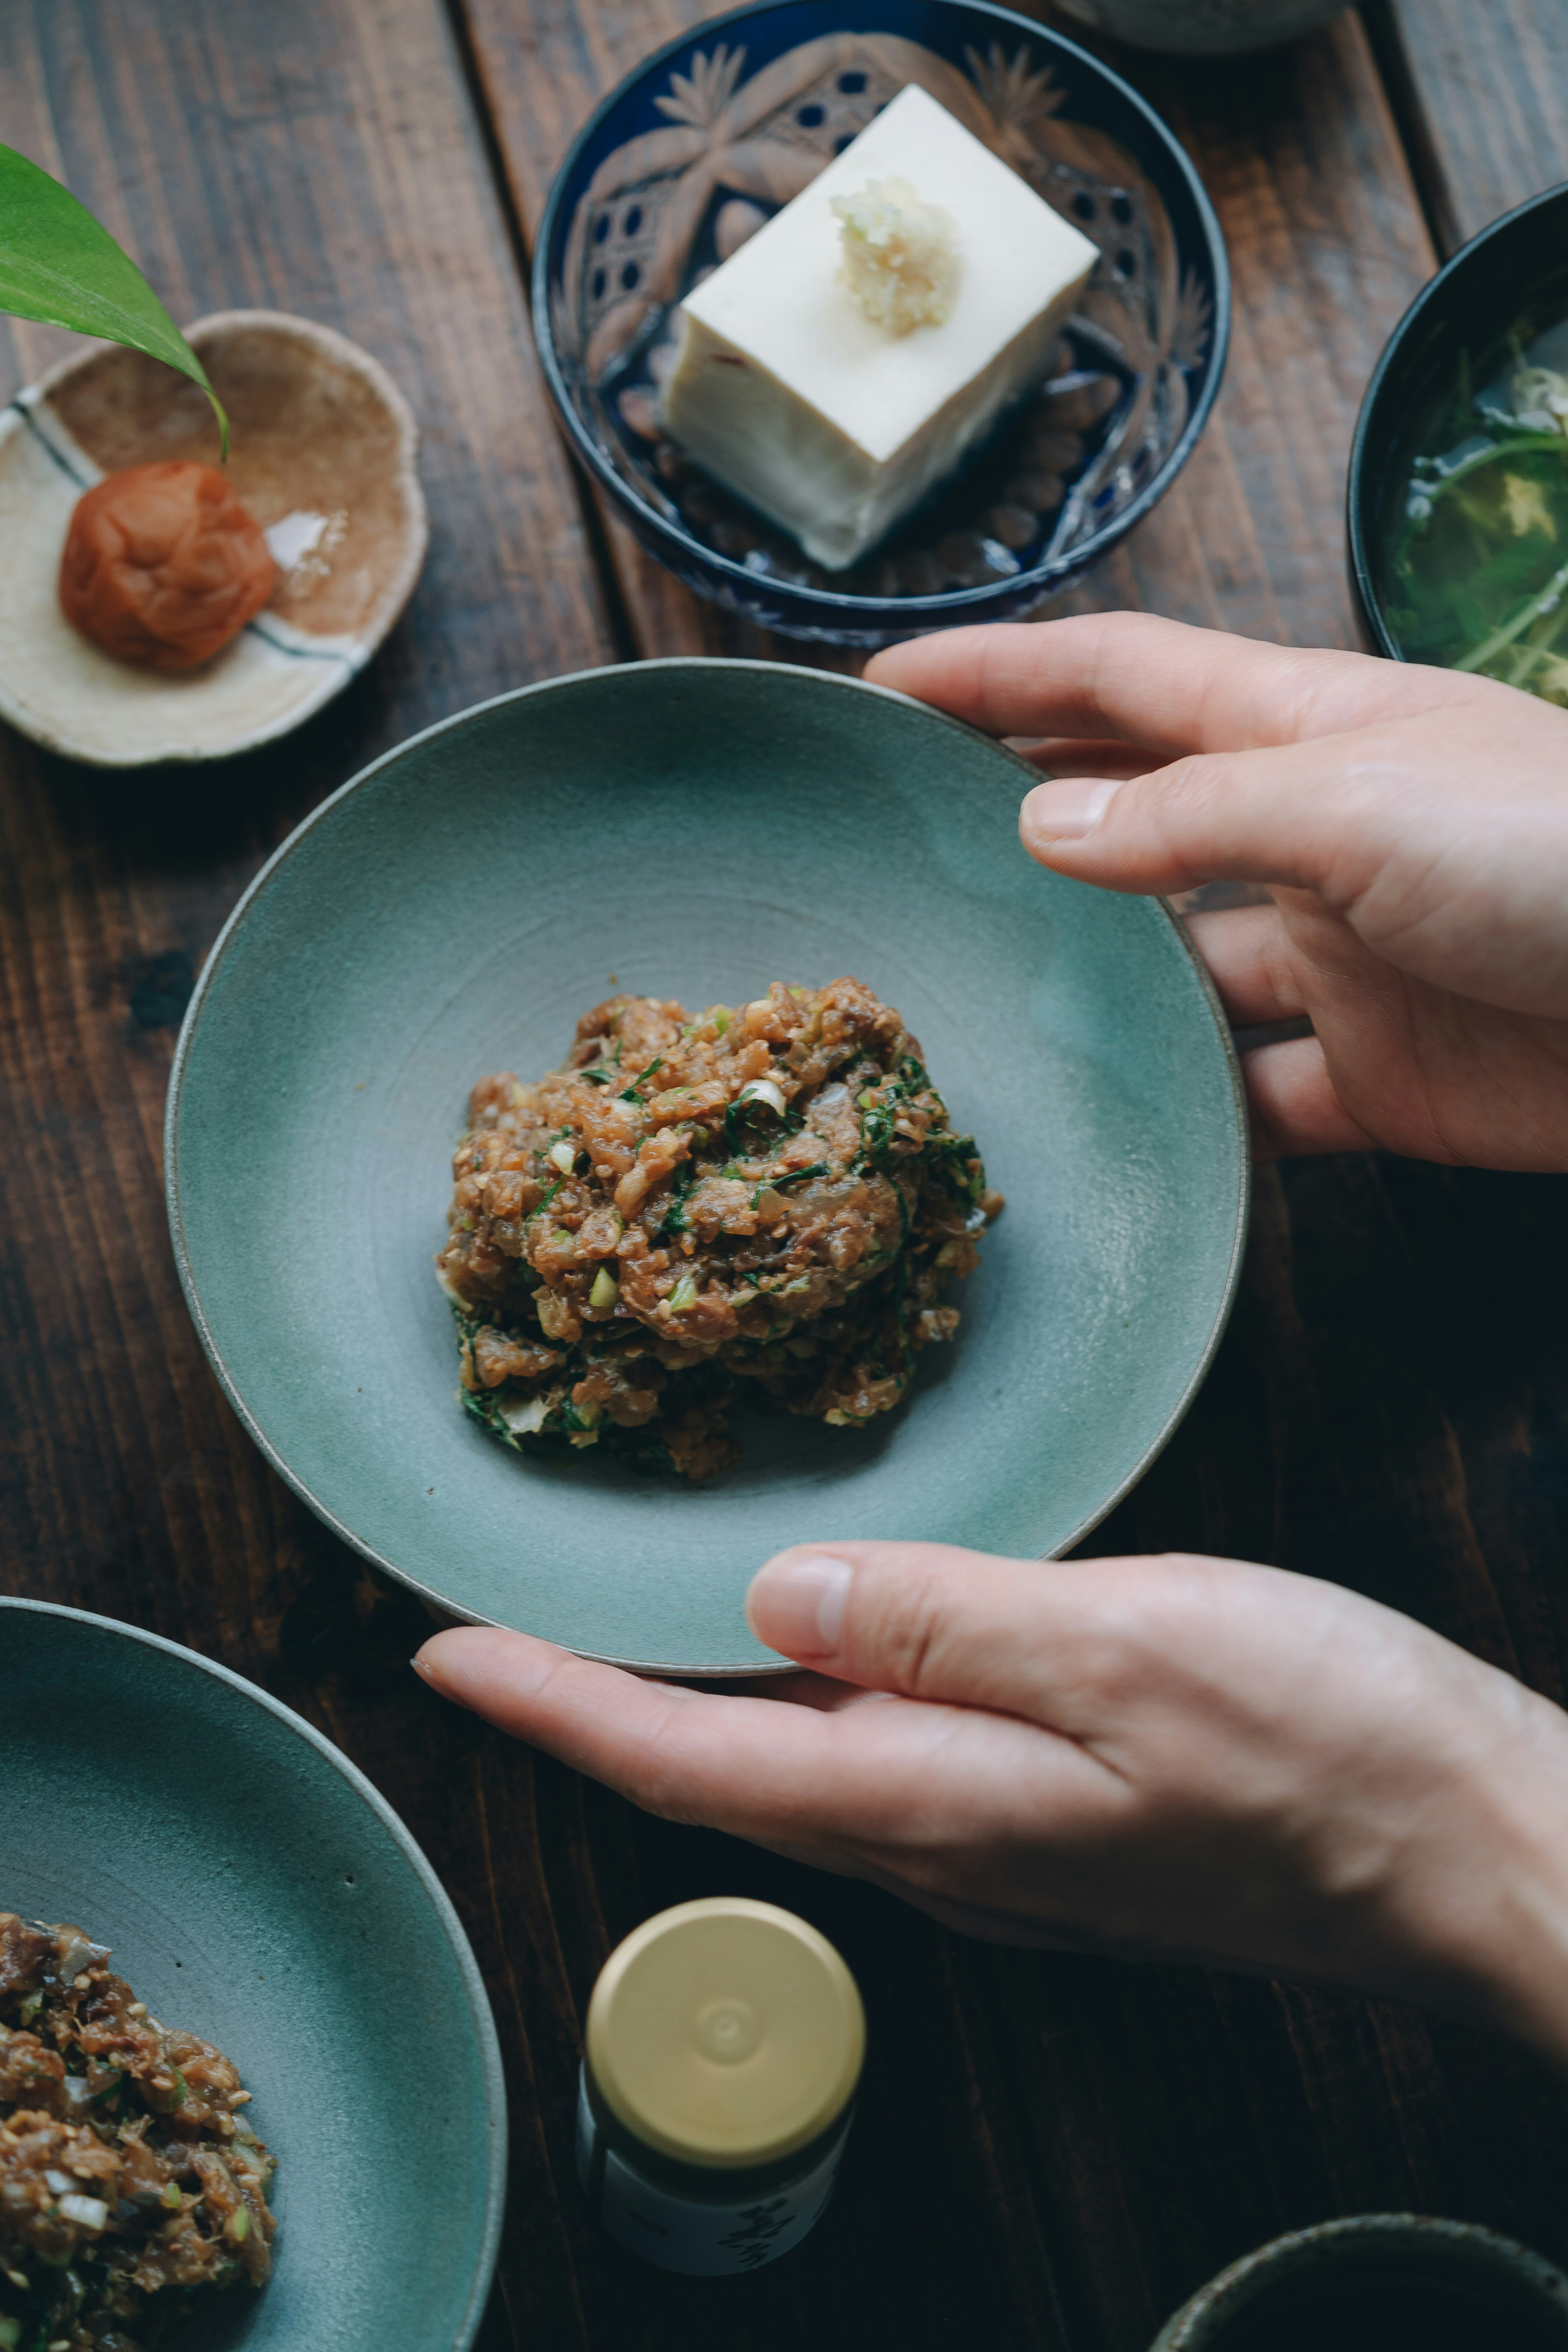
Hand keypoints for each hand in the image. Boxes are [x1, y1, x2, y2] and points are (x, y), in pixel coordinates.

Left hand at [415, 1543, 1567, 2066]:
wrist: (1469, 1849)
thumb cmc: (1322, 1747)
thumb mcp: (1125, 1648)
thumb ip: (939, 1621)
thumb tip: (773, 1597)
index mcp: (934, 1802)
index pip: (684, 1758)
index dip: (550, 1702)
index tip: (441, 1652)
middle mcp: (941, 1841)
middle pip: (718, 1771)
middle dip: (593, 1700)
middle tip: (506, 1619)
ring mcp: (1000, 1841)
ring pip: (797, 1763)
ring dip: (694, 1695)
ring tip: (625, 1614)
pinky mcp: (1057, 1815)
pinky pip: (883, 1752)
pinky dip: (808, 1690)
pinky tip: (817, 1636)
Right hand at [866, 614, 1567, 1168]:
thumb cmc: (1558, 854)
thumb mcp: (1354, 800)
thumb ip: (1189, 816)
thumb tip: (1041, 831)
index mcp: (1307, 728)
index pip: (1119, 680)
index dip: (1002, 674)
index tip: (886, 686)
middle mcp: (1311, 837)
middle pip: (1133, 818)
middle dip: (1020, 823)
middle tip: (899, 852)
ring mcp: (1340, 962)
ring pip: (1175, 972)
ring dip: (1091, 988)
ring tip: (974, 1008)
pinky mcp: (1374, 1080)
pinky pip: (1250, 1100)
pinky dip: (1188, 1114)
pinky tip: (1112, 1125)